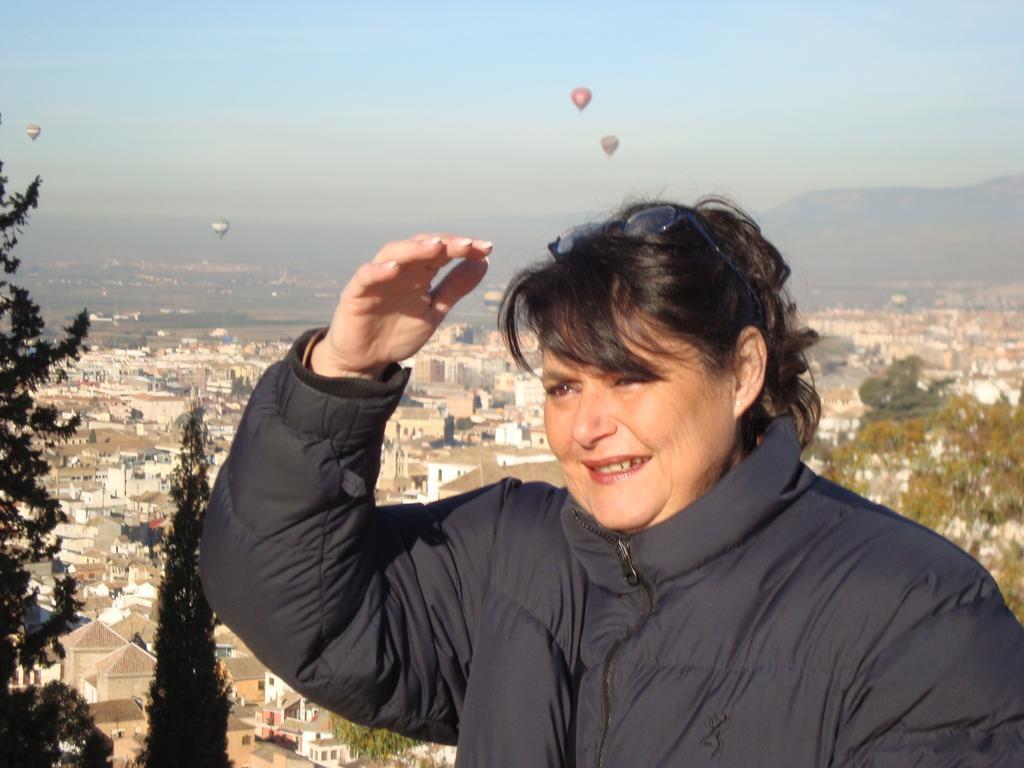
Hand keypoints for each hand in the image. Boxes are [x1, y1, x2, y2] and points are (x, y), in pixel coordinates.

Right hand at [311, 234, 491, 378]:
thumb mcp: (434, 311)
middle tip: (468, 244)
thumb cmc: (398, 332)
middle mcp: (400, 270)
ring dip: (415, 248)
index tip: (487, 248)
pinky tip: (393, 268)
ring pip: (394, 253)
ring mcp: (378, 278)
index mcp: (420, 274)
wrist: (366, 359)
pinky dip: (378, 270)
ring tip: (436, 246)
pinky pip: (366, 276)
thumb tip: (483, 262)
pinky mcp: (357, 292)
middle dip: (445, 243)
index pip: (443, 252)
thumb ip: (455, 288)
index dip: (464, 248)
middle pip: (422, 247)